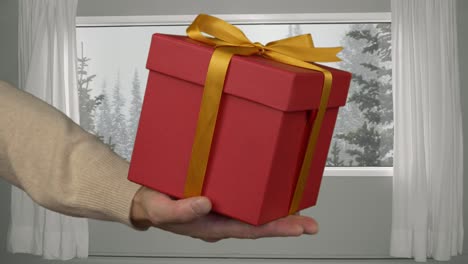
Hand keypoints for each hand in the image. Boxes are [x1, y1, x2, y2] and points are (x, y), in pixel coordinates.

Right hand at [130, 187, 317, 241]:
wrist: (146, 198)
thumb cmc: (155, 205)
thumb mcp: (161, 210)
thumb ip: (181, 211)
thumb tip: (206, 203)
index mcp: (211, 226)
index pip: (248, 230)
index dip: (274, 229)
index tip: (296, 227)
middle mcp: (221, 219)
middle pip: (258, 223)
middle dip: (285, 223)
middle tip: (310, 224)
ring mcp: (222, 208)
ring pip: (254, 211)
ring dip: (276, 210)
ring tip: (299, 207)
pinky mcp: (220, 194)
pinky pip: (245, 196)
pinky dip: (261, 194)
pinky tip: (273, 191)